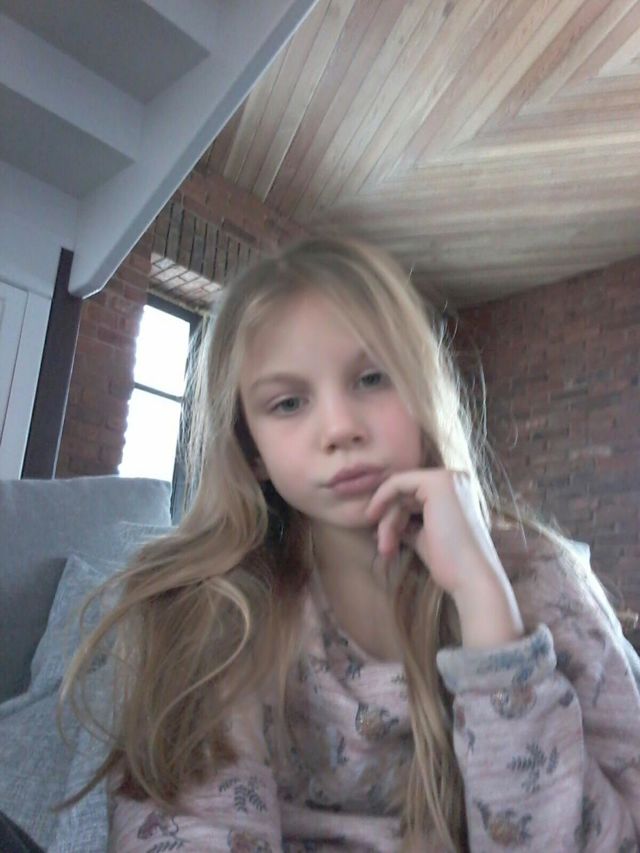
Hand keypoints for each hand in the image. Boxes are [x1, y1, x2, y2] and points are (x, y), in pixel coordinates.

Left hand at [365, 468, 523, 647]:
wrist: (471, 579)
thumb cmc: (451, 564)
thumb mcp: (424, 537)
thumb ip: (407, 524)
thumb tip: (379, 520)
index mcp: (456, 491)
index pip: (414, 497)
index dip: (394, 516)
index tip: (381, 538)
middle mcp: (455, 479)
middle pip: (406, 493)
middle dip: (389, 520)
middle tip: (384, 548)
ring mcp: (447, 479)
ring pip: (400, 491)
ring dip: (387, 521)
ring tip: (386, 549)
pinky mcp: (437, 483)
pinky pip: (397, 483)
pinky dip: (382, 500)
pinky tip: (375, 519)